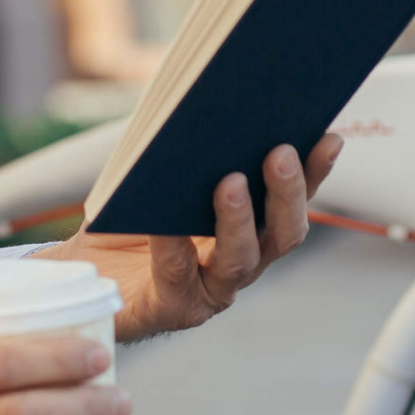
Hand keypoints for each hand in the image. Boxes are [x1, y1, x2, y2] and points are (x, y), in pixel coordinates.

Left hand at [36, 136, 342, 341]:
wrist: (85, 275)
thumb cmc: (131, 220)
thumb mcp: (163, 178)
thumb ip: (192, 153)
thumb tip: (210, 107)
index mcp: (255, 227)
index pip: (297, 198)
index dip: (318, 170)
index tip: (329, 136)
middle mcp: (245, 260)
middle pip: (285, 233)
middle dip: (288, 192)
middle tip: (281, 152)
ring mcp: (213, 289)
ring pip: (242, 259)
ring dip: (240, 220)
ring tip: (230, 182)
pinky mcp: (173, 308)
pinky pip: (176, 274)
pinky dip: (173, 245)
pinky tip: (166, 221)